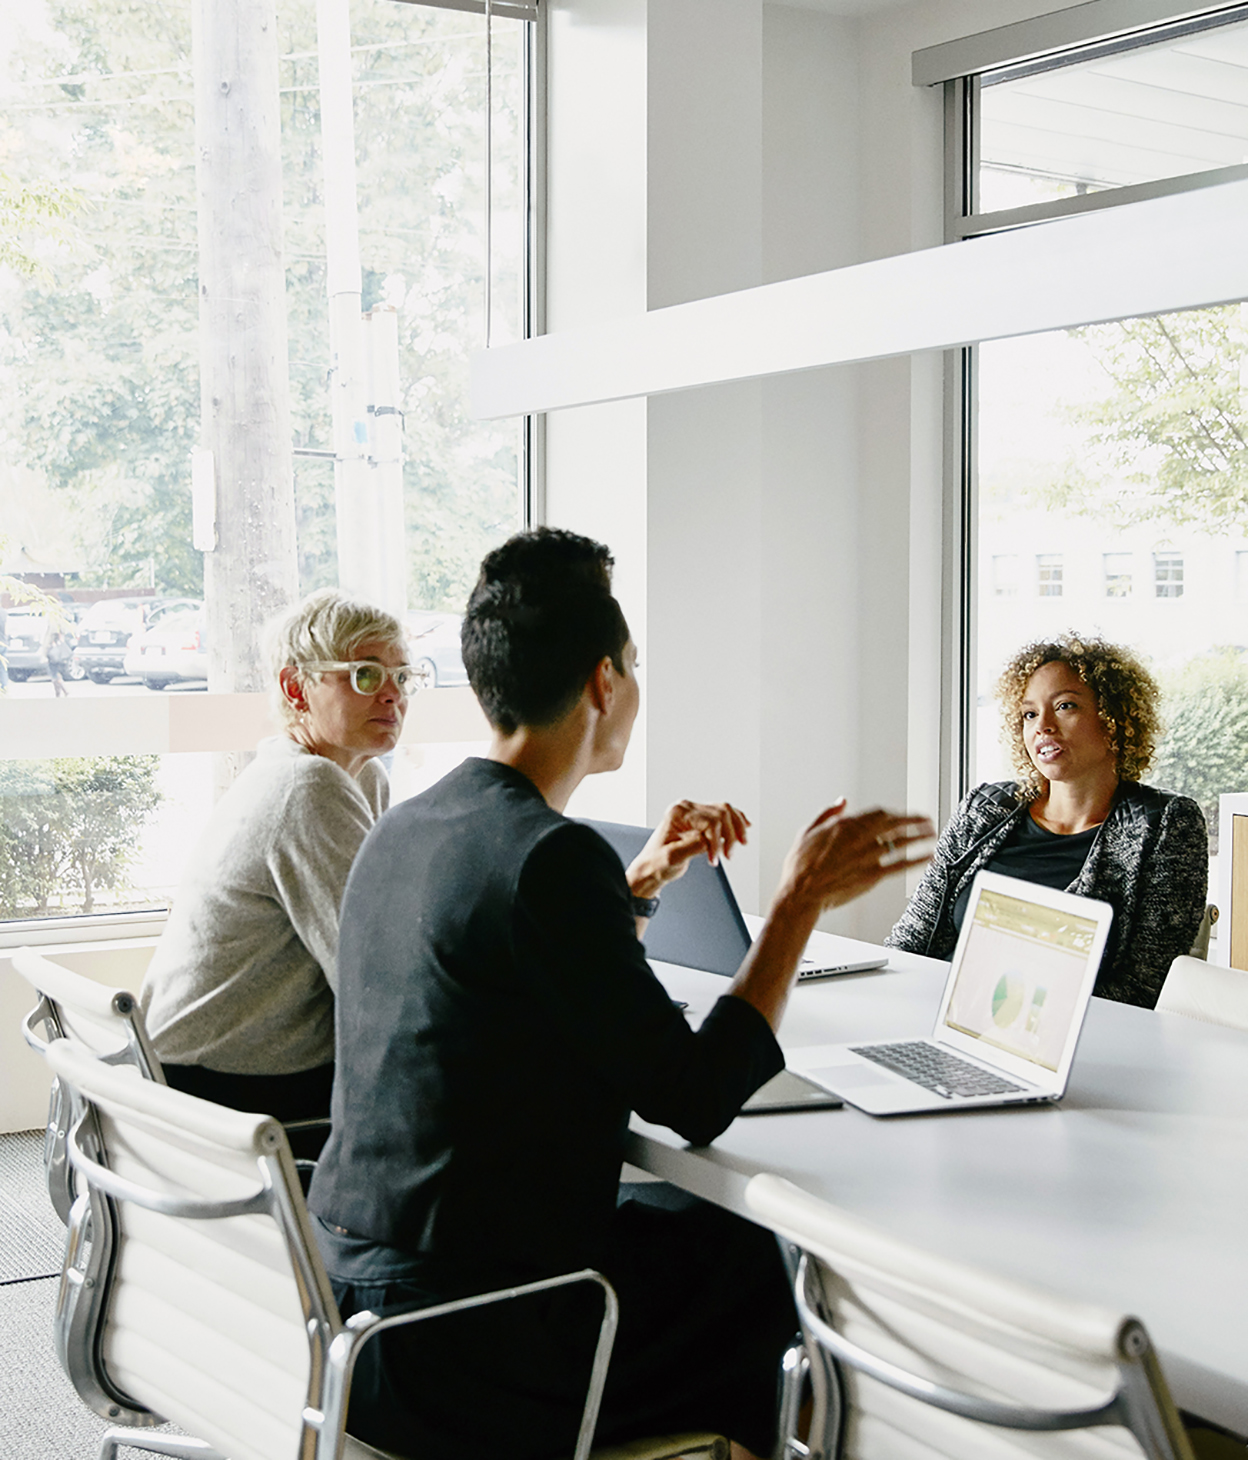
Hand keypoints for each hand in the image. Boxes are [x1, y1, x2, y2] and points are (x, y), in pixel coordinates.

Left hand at [627, 800, 750, 899]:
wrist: (650, 868)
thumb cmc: (656, 863)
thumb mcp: (672, 858)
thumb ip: (692, 846)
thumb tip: (710, 840)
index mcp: (678, 813)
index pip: (710, 820)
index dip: (717, 841)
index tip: (716, 859)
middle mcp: (686, 808)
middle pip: (721, 813)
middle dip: (730, 835)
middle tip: (728, 855)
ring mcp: (694, 812)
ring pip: (725, 811)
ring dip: (737, 828)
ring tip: (741, 843)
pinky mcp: (700, 820)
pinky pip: (723, 815)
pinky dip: (735, 821)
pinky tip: (745, 826)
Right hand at [776, 801, 934, 915]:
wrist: (801, 893)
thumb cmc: (800, 866)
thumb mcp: (808, 831)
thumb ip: (827, 814)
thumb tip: (841, 802)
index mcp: (845, 825)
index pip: (878, 813)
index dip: (894, 813)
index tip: (901, 816)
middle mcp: (860, 838)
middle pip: (896, 823)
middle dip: (915, 820)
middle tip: (927, 819)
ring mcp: (868, 857)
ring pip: (902, 842)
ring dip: (921, 836)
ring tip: (933, 834)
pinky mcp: (872, 875)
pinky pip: (901, 865)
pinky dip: (918, 860)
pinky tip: (928, 857)